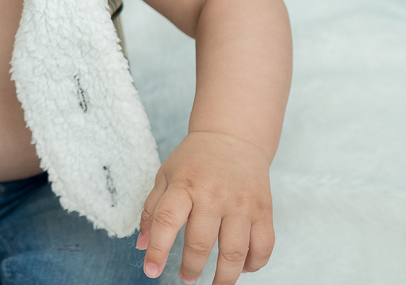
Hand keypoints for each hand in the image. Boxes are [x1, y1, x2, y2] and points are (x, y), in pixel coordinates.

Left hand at [136, 131, 274, 283]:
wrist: (233, 136)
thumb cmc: (194, 160)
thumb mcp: (166, 176)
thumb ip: (152, 210)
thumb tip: (141, 246)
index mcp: (184, 184)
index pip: (167, 220)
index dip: (158, 249)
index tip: (151, 271)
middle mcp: (213, 194)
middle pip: (200, 243)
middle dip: (191, 269)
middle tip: (186, 277)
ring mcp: (241, 204)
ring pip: (234, 253)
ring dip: (223, 277)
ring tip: (214, 284)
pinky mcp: (263, 210)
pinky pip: (263, 247)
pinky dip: (253, 265)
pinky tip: (242, 268)